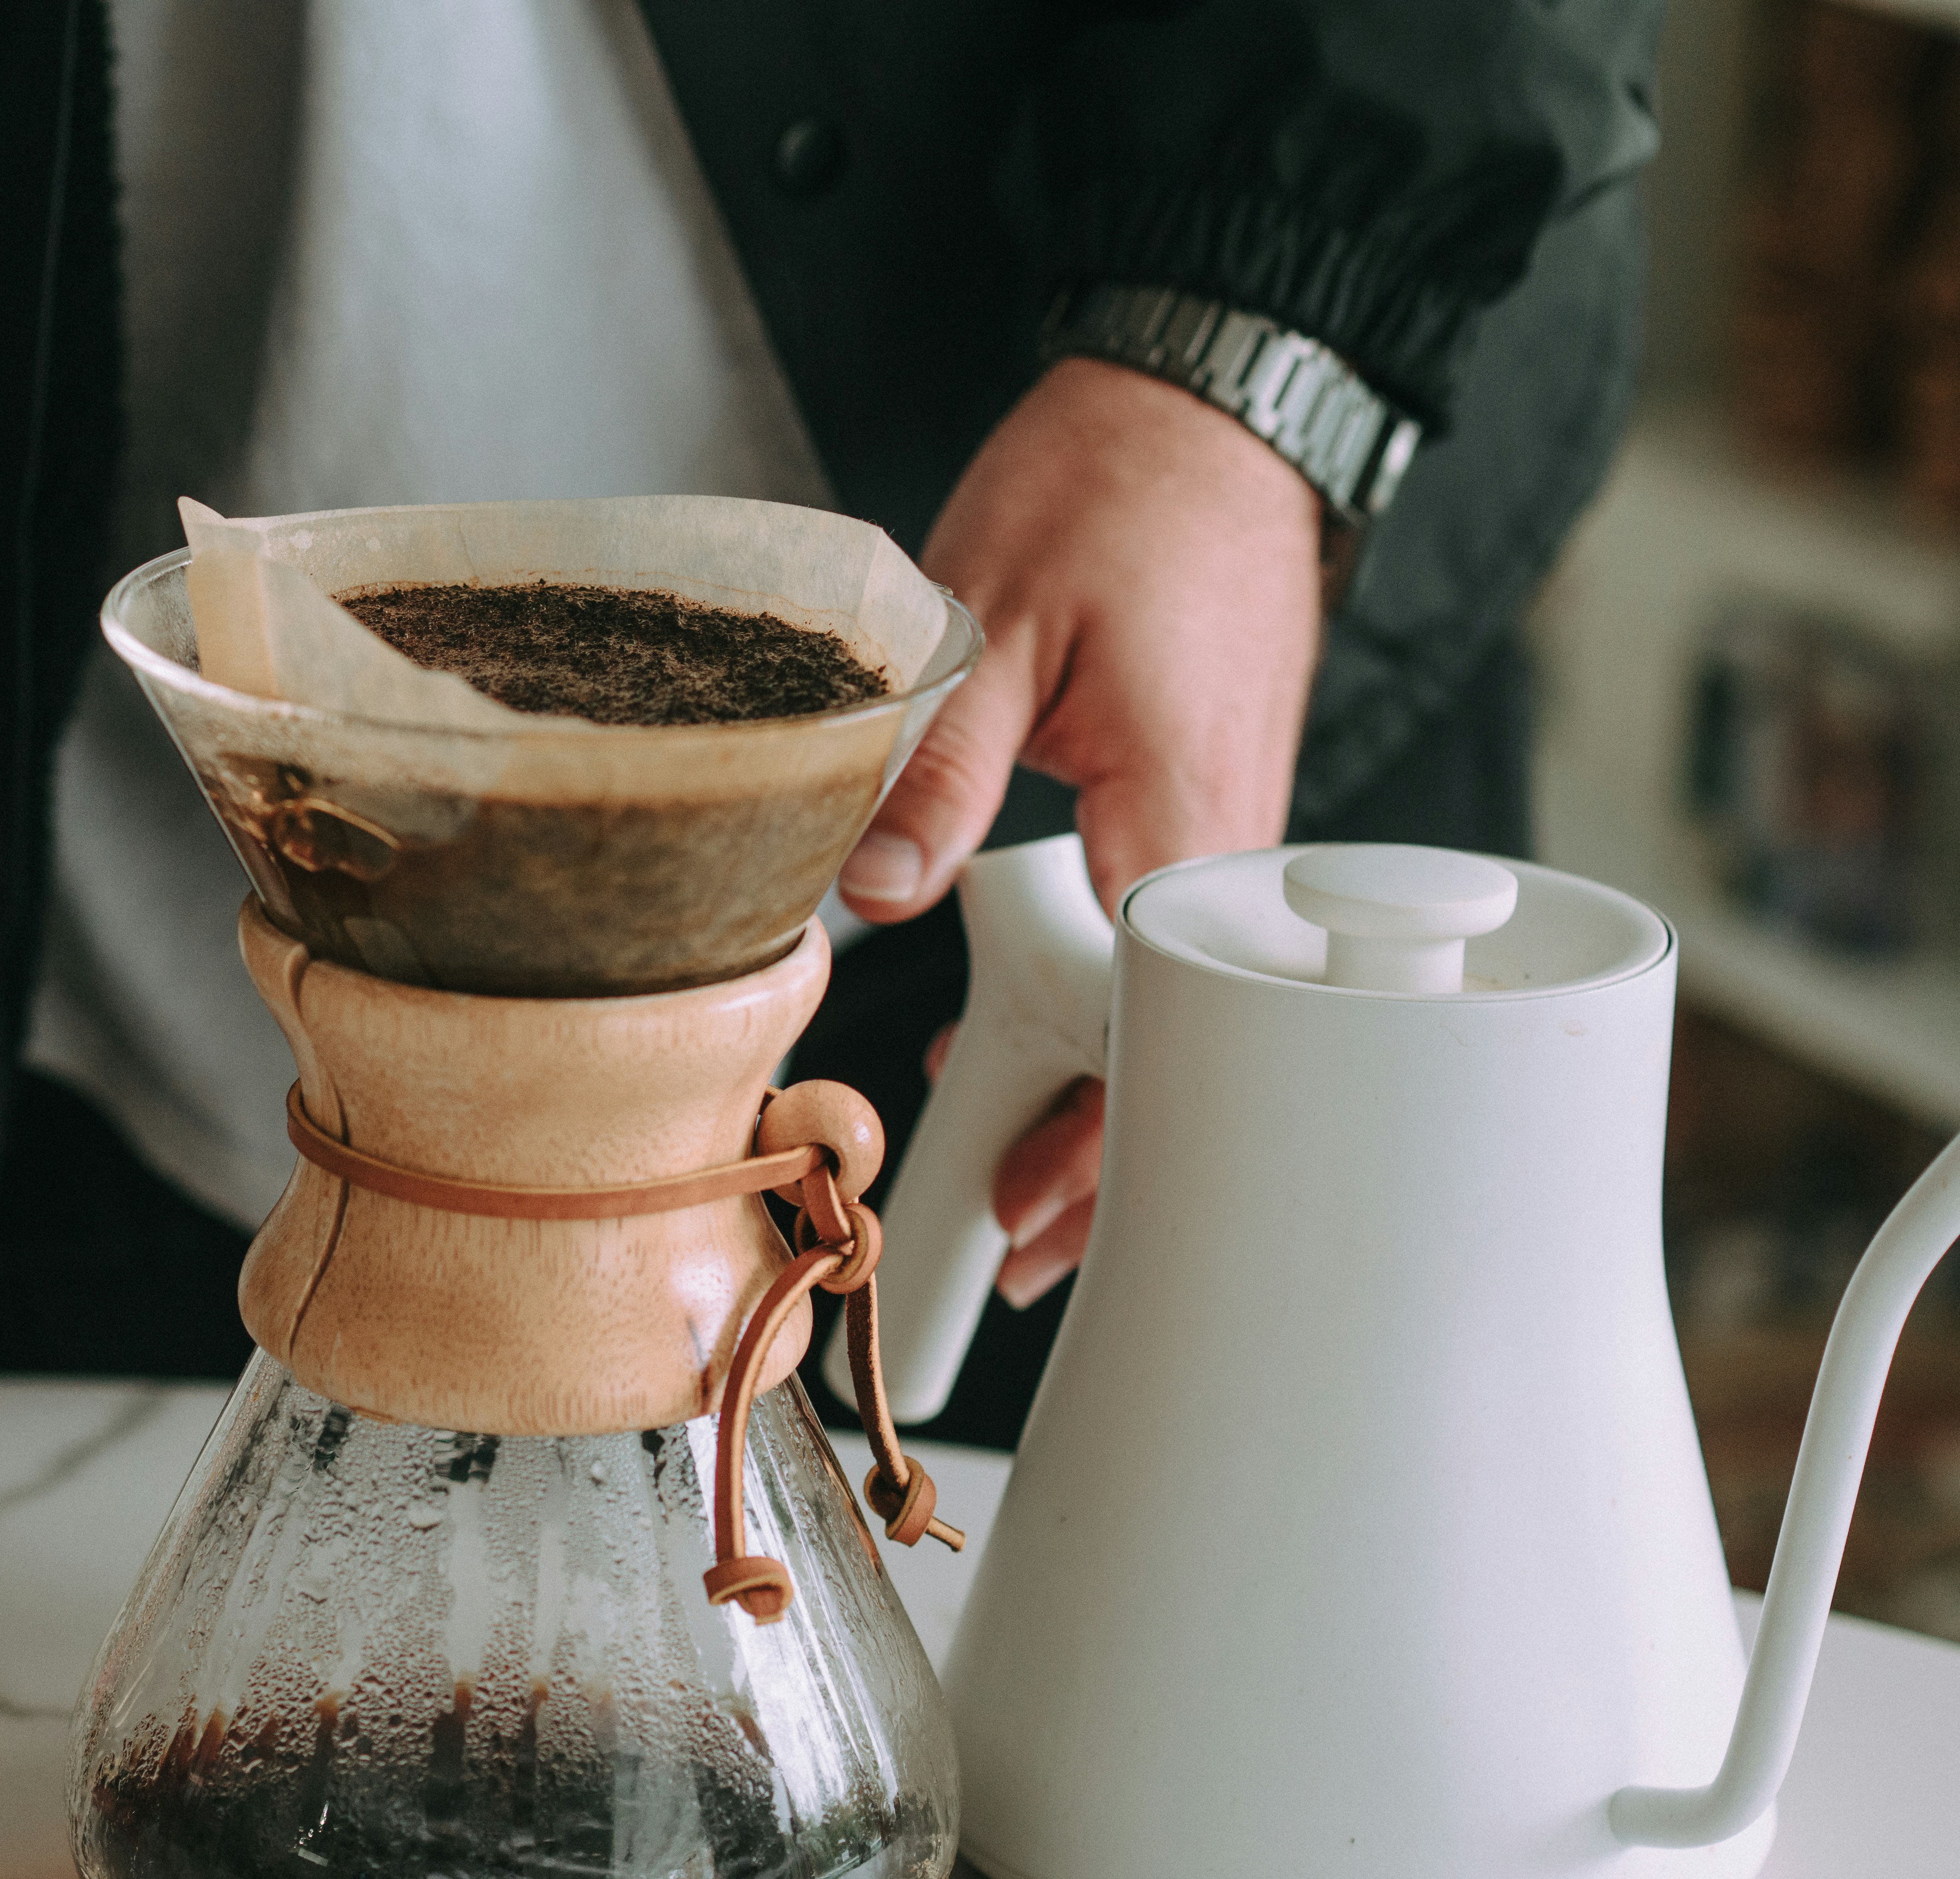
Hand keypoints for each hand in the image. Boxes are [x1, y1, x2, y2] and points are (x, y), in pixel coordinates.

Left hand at [842, 359, 1324, 1303]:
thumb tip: (869, 896)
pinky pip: (1163, 941)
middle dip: (1102, 1155)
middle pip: (1179, 1046)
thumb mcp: (990, 619)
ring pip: (1175, 1006)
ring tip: (1014, 1179)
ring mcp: (1226, 825)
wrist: (1213, 411)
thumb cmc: (1117, 489)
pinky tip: (1023, 1040)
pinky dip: (1104, 1008)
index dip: (1096, 1140)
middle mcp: (1229, 840)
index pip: (1155, 1026)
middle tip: (1014, 1247)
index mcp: (1185, 811)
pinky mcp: (1204, 804)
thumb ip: (935, 768)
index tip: (1028, 1213)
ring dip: (1099, 1092)